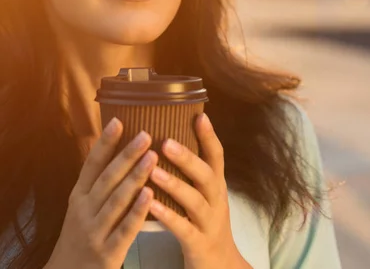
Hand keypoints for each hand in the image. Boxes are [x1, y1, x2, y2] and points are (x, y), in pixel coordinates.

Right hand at [46, 118, 157, 268]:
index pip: (91, 164)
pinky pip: (124, 229)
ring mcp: (94, 231)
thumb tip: (113, 151)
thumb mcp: (81, 207)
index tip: (118, 120)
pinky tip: (150, 196)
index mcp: (78, 196)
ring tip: (153, 156)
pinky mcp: (107, 252)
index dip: (105, 143)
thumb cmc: (80, 237)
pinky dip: (137, 211)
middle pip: (106, 178)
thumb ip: (96, 184)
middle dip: (126, 155)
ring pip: (116, 200)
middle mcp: (84, 210)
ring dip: (135, 177)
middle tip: (146, 134)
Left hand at [148, 114, 251, 268]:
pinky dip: (168, 216)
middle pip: (206, 175)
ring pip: (195, 201)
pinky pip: (183, 228)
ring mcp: (209, 222)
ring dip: (174, 184)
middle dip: (187, 158)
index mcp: (215, 186)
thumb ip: (191, 171)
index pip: (217, 156)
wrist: (219, 265)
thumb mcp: (204, 194)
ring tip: (153, 171)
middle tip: (165, 142)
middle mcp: (216, 201)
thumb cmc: (203, 223)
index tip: (199, 115)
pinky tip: (151, 205)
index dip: (209, 136)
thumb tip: (170, 137)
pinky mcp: (199, 243)